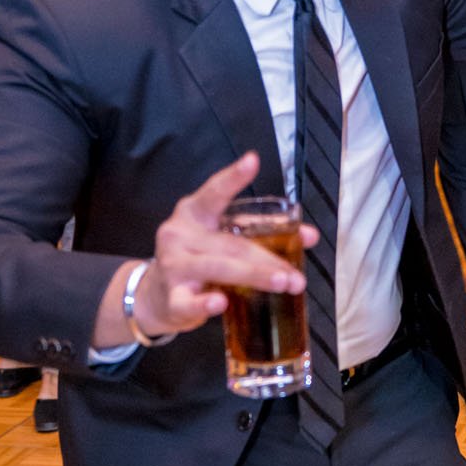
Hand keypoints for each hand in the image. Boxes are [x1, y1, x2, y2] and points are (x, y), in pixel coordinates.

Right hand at [133, 153, 317, 337]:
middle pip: (231, 243)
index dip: (233, 177)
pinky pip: (188, 302)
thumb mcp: (222, 238)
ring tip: (283, 282)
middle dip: (268, 258)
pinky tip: (220, 303)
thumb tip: (309, 235)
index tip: (252, 161)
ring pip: (218, 267)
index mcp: (194, 214)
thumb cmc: (197, 260)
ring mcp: (173, 266)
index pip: (214, 193)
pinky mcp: (171, 298)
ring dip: (255, 275)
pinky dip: (205, 304)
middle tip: (295, 275)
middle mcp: (180, 235)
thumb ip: (261, 232)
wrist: (156, 297)